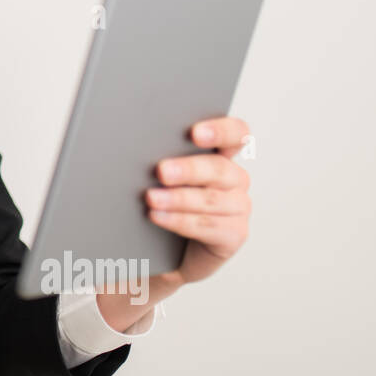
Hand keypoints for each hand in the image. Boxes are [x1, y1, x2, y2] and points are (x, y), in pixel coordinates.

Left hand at [145, 116, 252, 285]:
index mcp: (222, 154)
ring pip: (211, 199)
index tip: (195, 133)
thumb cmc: (165, 199)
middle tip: (162, 171)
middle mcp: (235, 178)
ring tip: (151, 198)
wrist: (167, 245)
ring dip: (178, 198)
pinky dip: (180, 220)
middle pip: (219, 168)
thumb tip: (137, 146)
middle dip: (188, 169)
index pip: (236, 133)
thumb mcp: (165, 175)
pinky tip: (158, 216)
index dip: (220, 131)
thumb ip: (163, 156)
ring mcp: (238, 206)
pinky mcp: (234, 233)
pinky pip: (208, 226)